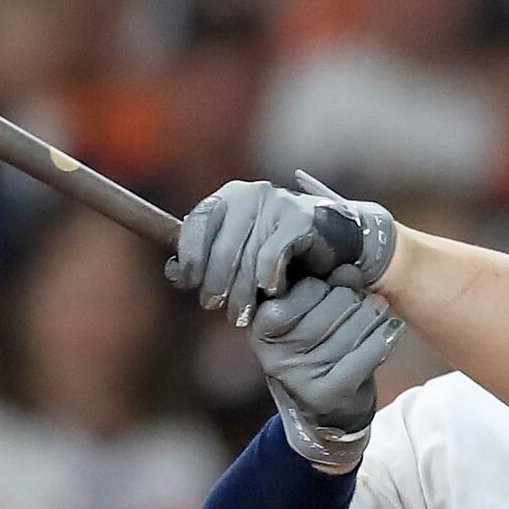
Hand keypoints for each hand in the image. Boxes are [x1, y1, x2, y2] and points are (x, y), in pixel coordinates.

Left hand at [169, 177, 393, 326]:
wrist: (335, 242)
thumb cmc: (280, 253)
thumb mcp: (239, 254)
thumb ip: (207, 260)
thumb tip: (174, 273)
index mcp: (228, 197)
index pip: (196, 223)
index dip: (189, 257)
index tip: (190, 285)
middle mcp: (250, 193)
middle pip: (221, 246)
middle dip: (216, 284)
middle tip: (218, 310)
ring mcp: (276, 202)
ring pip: (246, 256)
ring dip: (243, 292)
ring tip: (244, 314)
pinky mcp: (300, 218)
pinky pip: (272, 254)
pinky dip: (268, 278)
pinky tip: (270, 293)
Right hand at [249, 273, 406, 469]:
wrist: (327, 409)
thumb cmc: (317, 347)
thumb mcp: (310, 312)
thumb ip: (326, 285)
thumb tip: (351, 269)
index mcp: (261, 326)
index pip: (304, 288)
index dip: (325, 285)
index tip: (331, 288)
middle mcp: (273, 353)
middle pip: (330, 305)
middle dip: (352, 299)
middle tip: (363, 301)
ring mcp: (299, 376)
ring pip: (351, 328)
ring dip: (372, 316)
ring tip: (379, 312)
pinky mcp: (326, 394)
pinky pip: (365, 355)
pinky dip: (383, 340)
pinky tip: (393, 331)